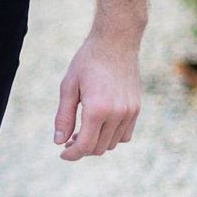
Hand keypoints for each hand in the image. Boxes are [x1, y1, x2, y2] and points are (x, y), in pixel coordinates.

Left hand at [53, 29, 141, 160]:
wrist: (116, 42)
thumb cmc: (88, 61)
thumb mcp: (69, 87)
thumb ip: (64, 117)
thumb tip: (59, 142)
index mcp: (97, 109)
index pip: (85, 146)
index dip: (72, 154)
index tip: (62, 153)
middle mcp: (117, 114)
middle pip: (98, 148)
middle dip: (82, 149)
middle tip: (70, 139)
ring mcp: (129, 112)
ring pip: (112, 143)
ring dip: (97, 143)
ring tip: (83, 130)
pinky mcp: (136, 108)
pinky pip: (125, 134)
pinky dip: (112, 136)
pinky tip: (100, 125)